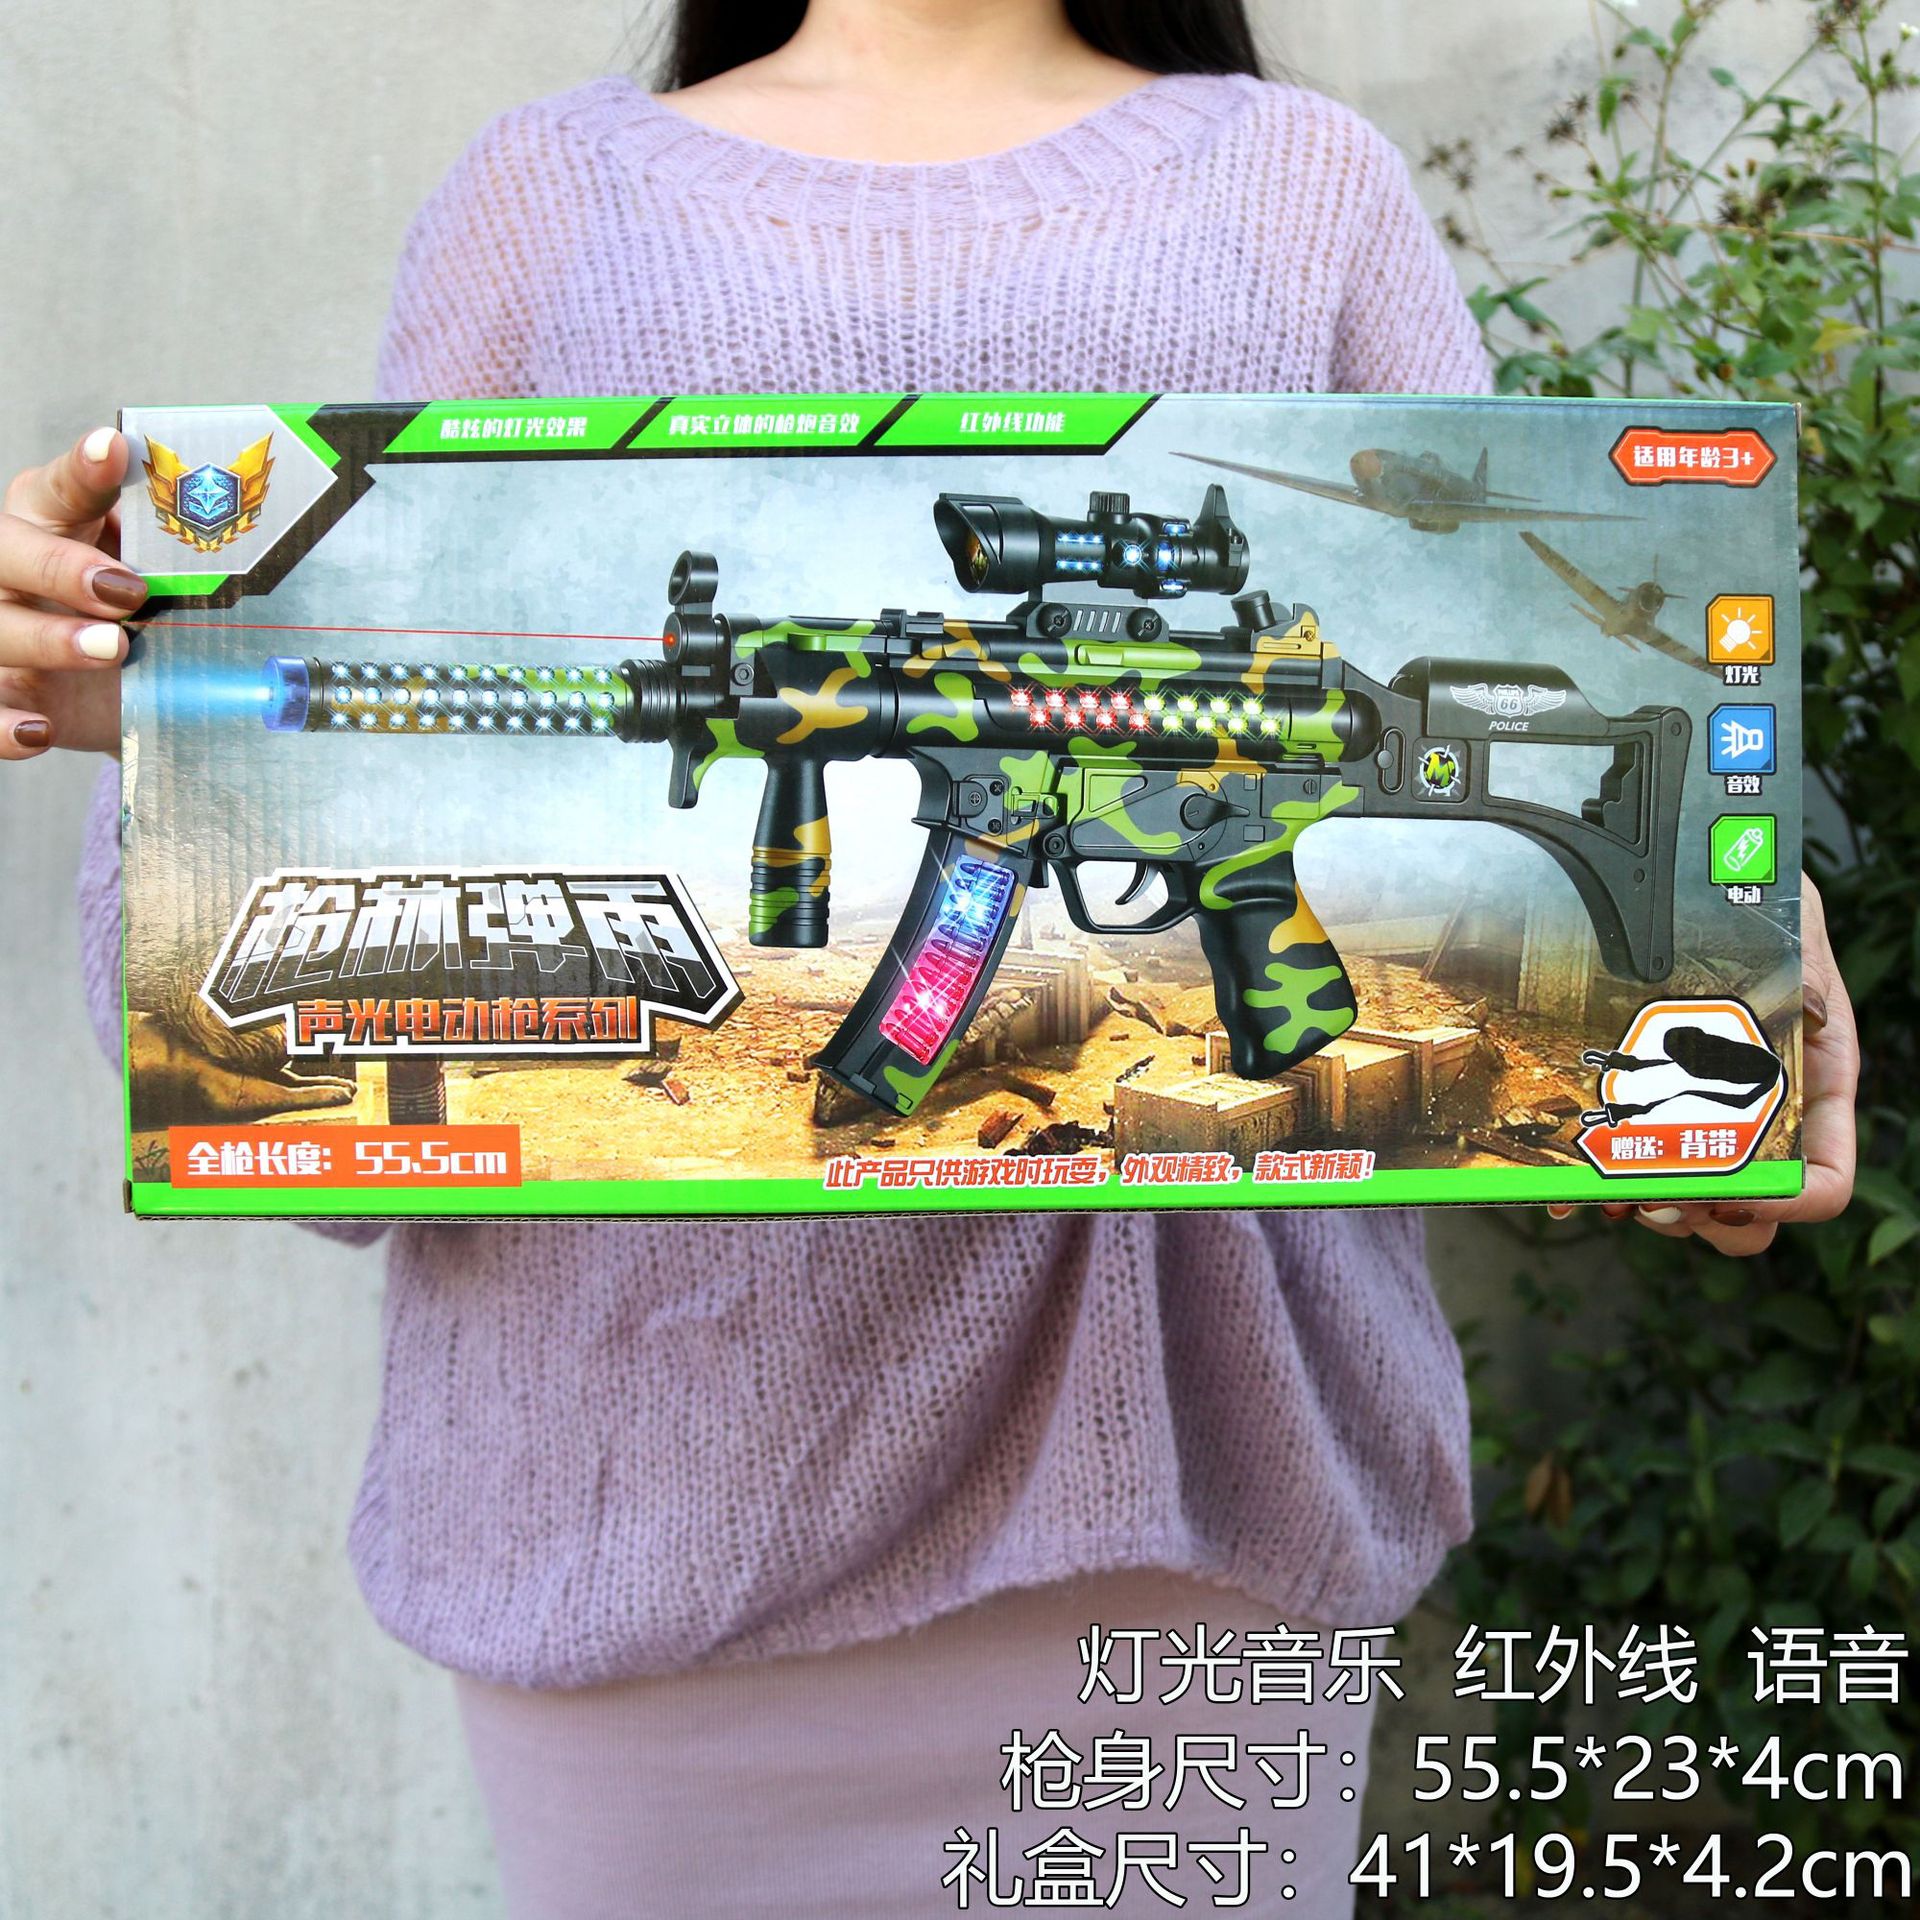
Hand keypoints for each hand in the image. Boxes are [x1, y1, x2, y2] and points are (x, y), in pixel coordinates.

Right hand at [0, 428, 146, 759]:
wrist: (132, 686)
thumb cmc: (141, 606)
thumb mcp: (157, 568)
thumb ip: (169, 541)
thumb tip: (219, 511)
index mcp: (49, 521)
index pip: (58, 488)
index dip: (84, 472)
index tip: (112, 450)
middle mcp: (10, 571)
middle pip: (4, 554)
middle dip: (60, 569)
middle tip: (126, 591)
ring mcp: (2, 631)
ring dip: (48, 641)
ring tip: (112, 650)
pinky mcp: (7, 694)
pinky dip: (2, 727)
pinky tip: (37, 733)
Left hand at [1548, 872, 1856, 1255]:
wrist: (1699, 879)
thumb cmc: (1756, 909)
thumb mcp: (1790, 935)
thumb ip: (1804, 977)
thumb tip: (1814, 1016)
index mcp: (1811, 1087)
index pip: (1824, 1176)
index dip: (1790, 1203)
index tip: (1737, 1199)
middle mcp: (1764, 1112)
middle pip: (1757, 1207)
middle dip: (1711, 1218)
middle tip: (1663, 1205)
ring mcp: (1706, 1113)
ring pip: (1694, 1197)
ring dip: (1658, 1212)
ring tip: (1617, 1200)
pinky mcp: (1652, 1105)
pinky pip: (1633, 1164)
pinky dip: (1606, 1190)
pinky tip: (1570, 1194)